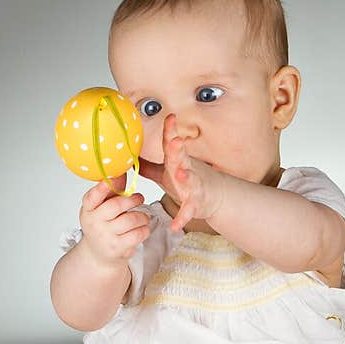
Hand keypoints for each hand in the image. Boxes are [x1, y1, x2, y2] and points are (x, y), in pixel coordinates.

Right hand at [78, 174, 149, 267]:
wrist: (98, 254)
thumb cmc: (103, 225)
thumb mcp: (103, 207)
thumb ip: (112, 191)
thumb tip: (121, 172)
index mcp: (88, 209)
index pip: (92, 197)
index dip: (101, 188)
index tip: (111, 179)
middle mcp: (94, 223)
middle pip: (116, 206)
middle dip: (132, 200)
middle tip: (139, 198)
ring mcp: (105, 236)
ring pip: (131, 220)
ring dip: (142, 216)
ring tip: (143, 217)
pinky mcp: (117, 248)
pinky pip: (137, 234)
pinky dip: (144, 229)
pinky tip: (142, 228)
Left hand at [139, 115, 224, 232]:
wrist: (215, 198)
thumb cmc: (188, 183)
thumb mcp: (167, 172)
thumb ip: (148, 166)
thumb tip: (129, 157)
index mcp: (177, 162)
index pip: (172, 144)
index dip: (171, 131)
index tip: (170, 117)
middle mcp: (186, 171)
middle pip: (181, 159)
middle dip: (178, 150)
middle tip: (175, 141)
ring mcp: (193, 187)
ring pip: (190, 181)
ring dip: (187, 177)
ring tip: (181, 175)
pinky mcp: (196, 204)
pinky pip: (188, 211)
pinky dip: (182, 218)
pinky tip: (175, 226)